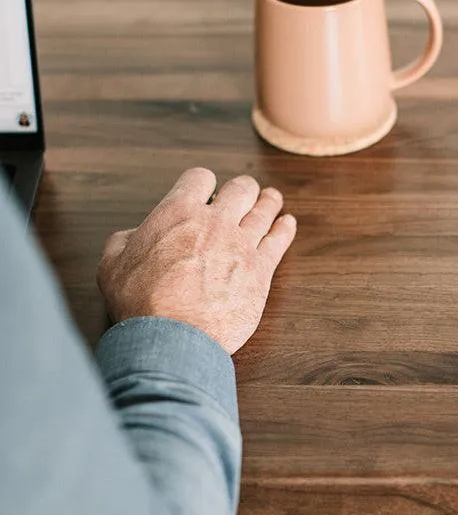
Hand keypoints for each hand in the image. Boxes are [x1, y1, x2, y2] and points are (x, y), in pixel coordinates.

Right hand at [97, 167, 296, 353]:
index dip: (202, 182)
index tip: (206, 190)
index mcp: (178, 213)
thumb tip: (133, 236)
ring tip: (271, 199)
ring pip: (263, 210)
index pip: (199, 178)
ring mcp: (241, 244)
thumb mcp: (112, 264)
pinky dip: (284, 228)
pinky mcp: (261, 269)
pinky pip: (279, 240)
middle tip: (244, 192)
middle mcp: (215, 222)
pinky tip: (287, 223)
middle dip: (242, 189)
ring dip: (268, 202)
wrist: (172, 336)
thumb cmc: (140, 303)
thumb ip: (125, 241)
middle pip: (240, 189)